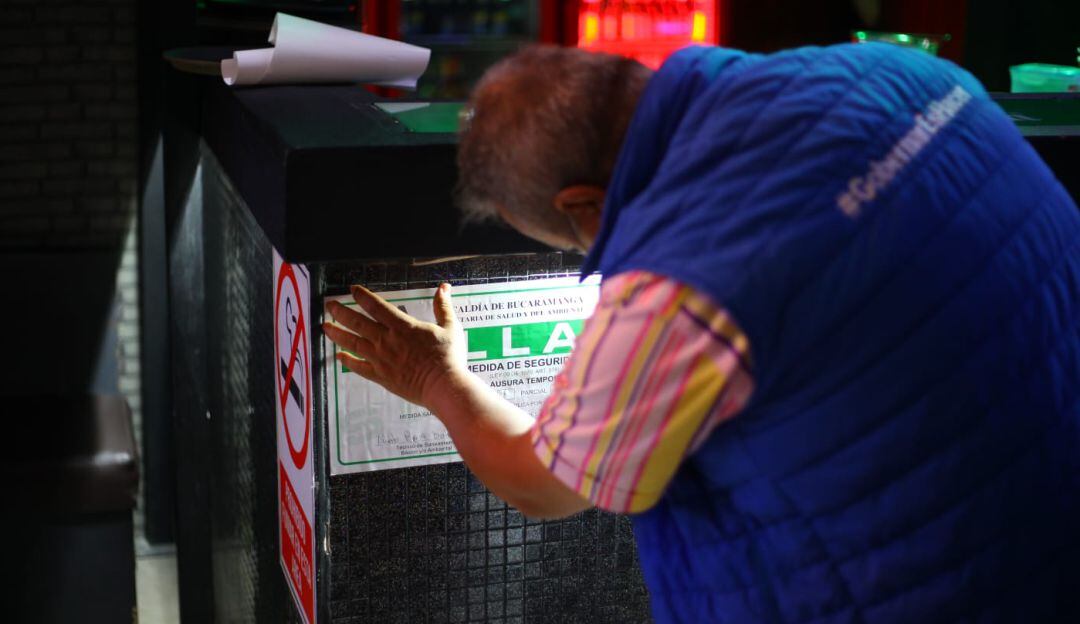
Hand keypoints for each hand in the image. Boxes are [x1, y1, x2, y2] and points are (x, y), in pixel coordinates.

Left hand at [323, 283, 465, 408]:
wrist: (444, 386)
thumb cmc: (448, 358)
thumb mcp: (450, 327)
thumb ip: (443, 306)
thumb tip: (444, 287)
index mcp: (402, 326)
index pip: (376, 306)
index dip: (362, 296)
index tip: (352, 290)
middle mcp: (387, 340)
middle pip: (357, 322)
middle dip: (341, 312)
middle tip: (329, 305)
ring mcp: (381, 359)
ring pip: (353, 343)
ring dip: (337, 334)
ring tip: (325, 327)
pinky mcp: (381, 376)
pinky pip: (359, 367)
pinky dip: (348, 361)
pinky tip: (339, 357)